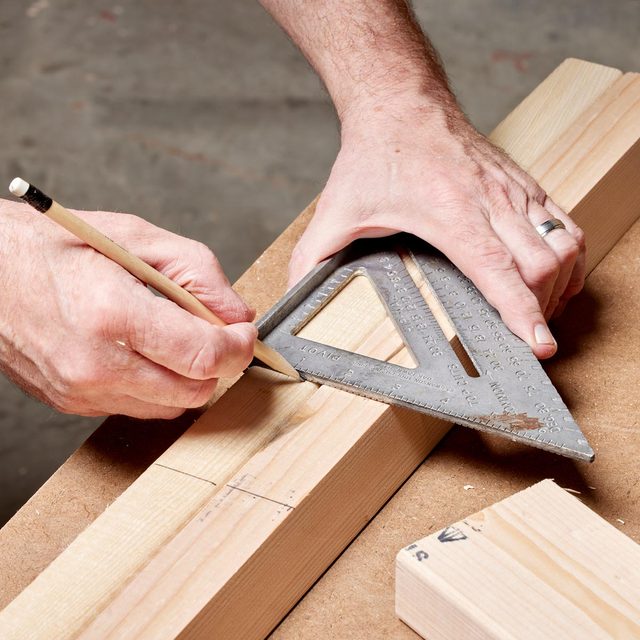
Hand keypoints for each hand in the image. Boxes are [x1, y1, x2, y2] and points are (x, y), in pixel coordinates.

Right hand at [0, 200, 256, 417]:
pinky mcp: (74, 403)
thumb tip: (237, 315)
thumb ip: (198, 274)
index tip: (243, 333)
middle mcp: (95, 365)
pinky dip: (157, 384)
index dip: (237, 347)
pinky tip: (143, 351)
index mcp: (113, 315)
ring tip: (172, 337)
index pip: (202, 357)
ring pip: (172, 406)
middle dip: (218, 363)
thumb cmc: (56, 247)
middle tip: (213, 332)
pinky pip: (140, 407)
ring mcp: (82, 391)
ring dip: (188, 376)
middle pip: (195, 390)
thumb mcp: (137, 237)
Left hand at [288, 103, 584, 358]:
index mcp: (452, 216)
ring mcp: (512, 190)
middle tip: (528, 338)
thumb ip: (312, 258)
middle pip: (543, 266)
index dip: (525, 315)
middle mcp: (491, 202)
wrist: (400, 102)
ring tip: (544, 312)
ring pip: (563, 244)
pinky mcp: (521, 182)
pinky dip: (568, 254)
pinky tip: (555, 273)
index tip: (539, 345)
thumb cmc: (374, 154)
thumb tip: (294, 297)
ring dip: (560, 284)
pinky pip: (564, 221)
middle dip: (543, 309)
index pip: (502, 273)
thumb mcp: (337, 211)